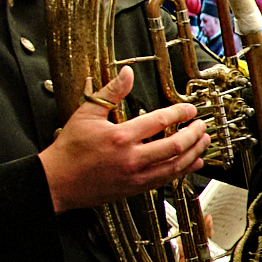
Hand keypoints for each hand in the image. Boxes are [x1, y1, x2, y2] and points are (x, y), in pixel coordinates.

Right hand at [41, 71, 206, 210]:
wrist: (56, 182)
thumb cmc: (69, 148)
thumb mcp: (86, 113)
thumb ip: (111, 92)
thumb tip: (127, 73)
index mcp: (120, 136)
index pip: (159, 121)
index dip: (179, 113)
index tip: (190, 109)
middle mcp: (131, 158)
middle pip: (175, 146)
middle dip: (194, 134)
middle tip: (202, 126)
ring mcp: (135, 176)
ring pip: (176, 166)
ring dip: (195, 153)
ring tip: (204, 142)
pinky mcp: (136, 188)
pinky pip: (167, 180)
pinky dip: (184, 170)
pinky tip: (193, 162)